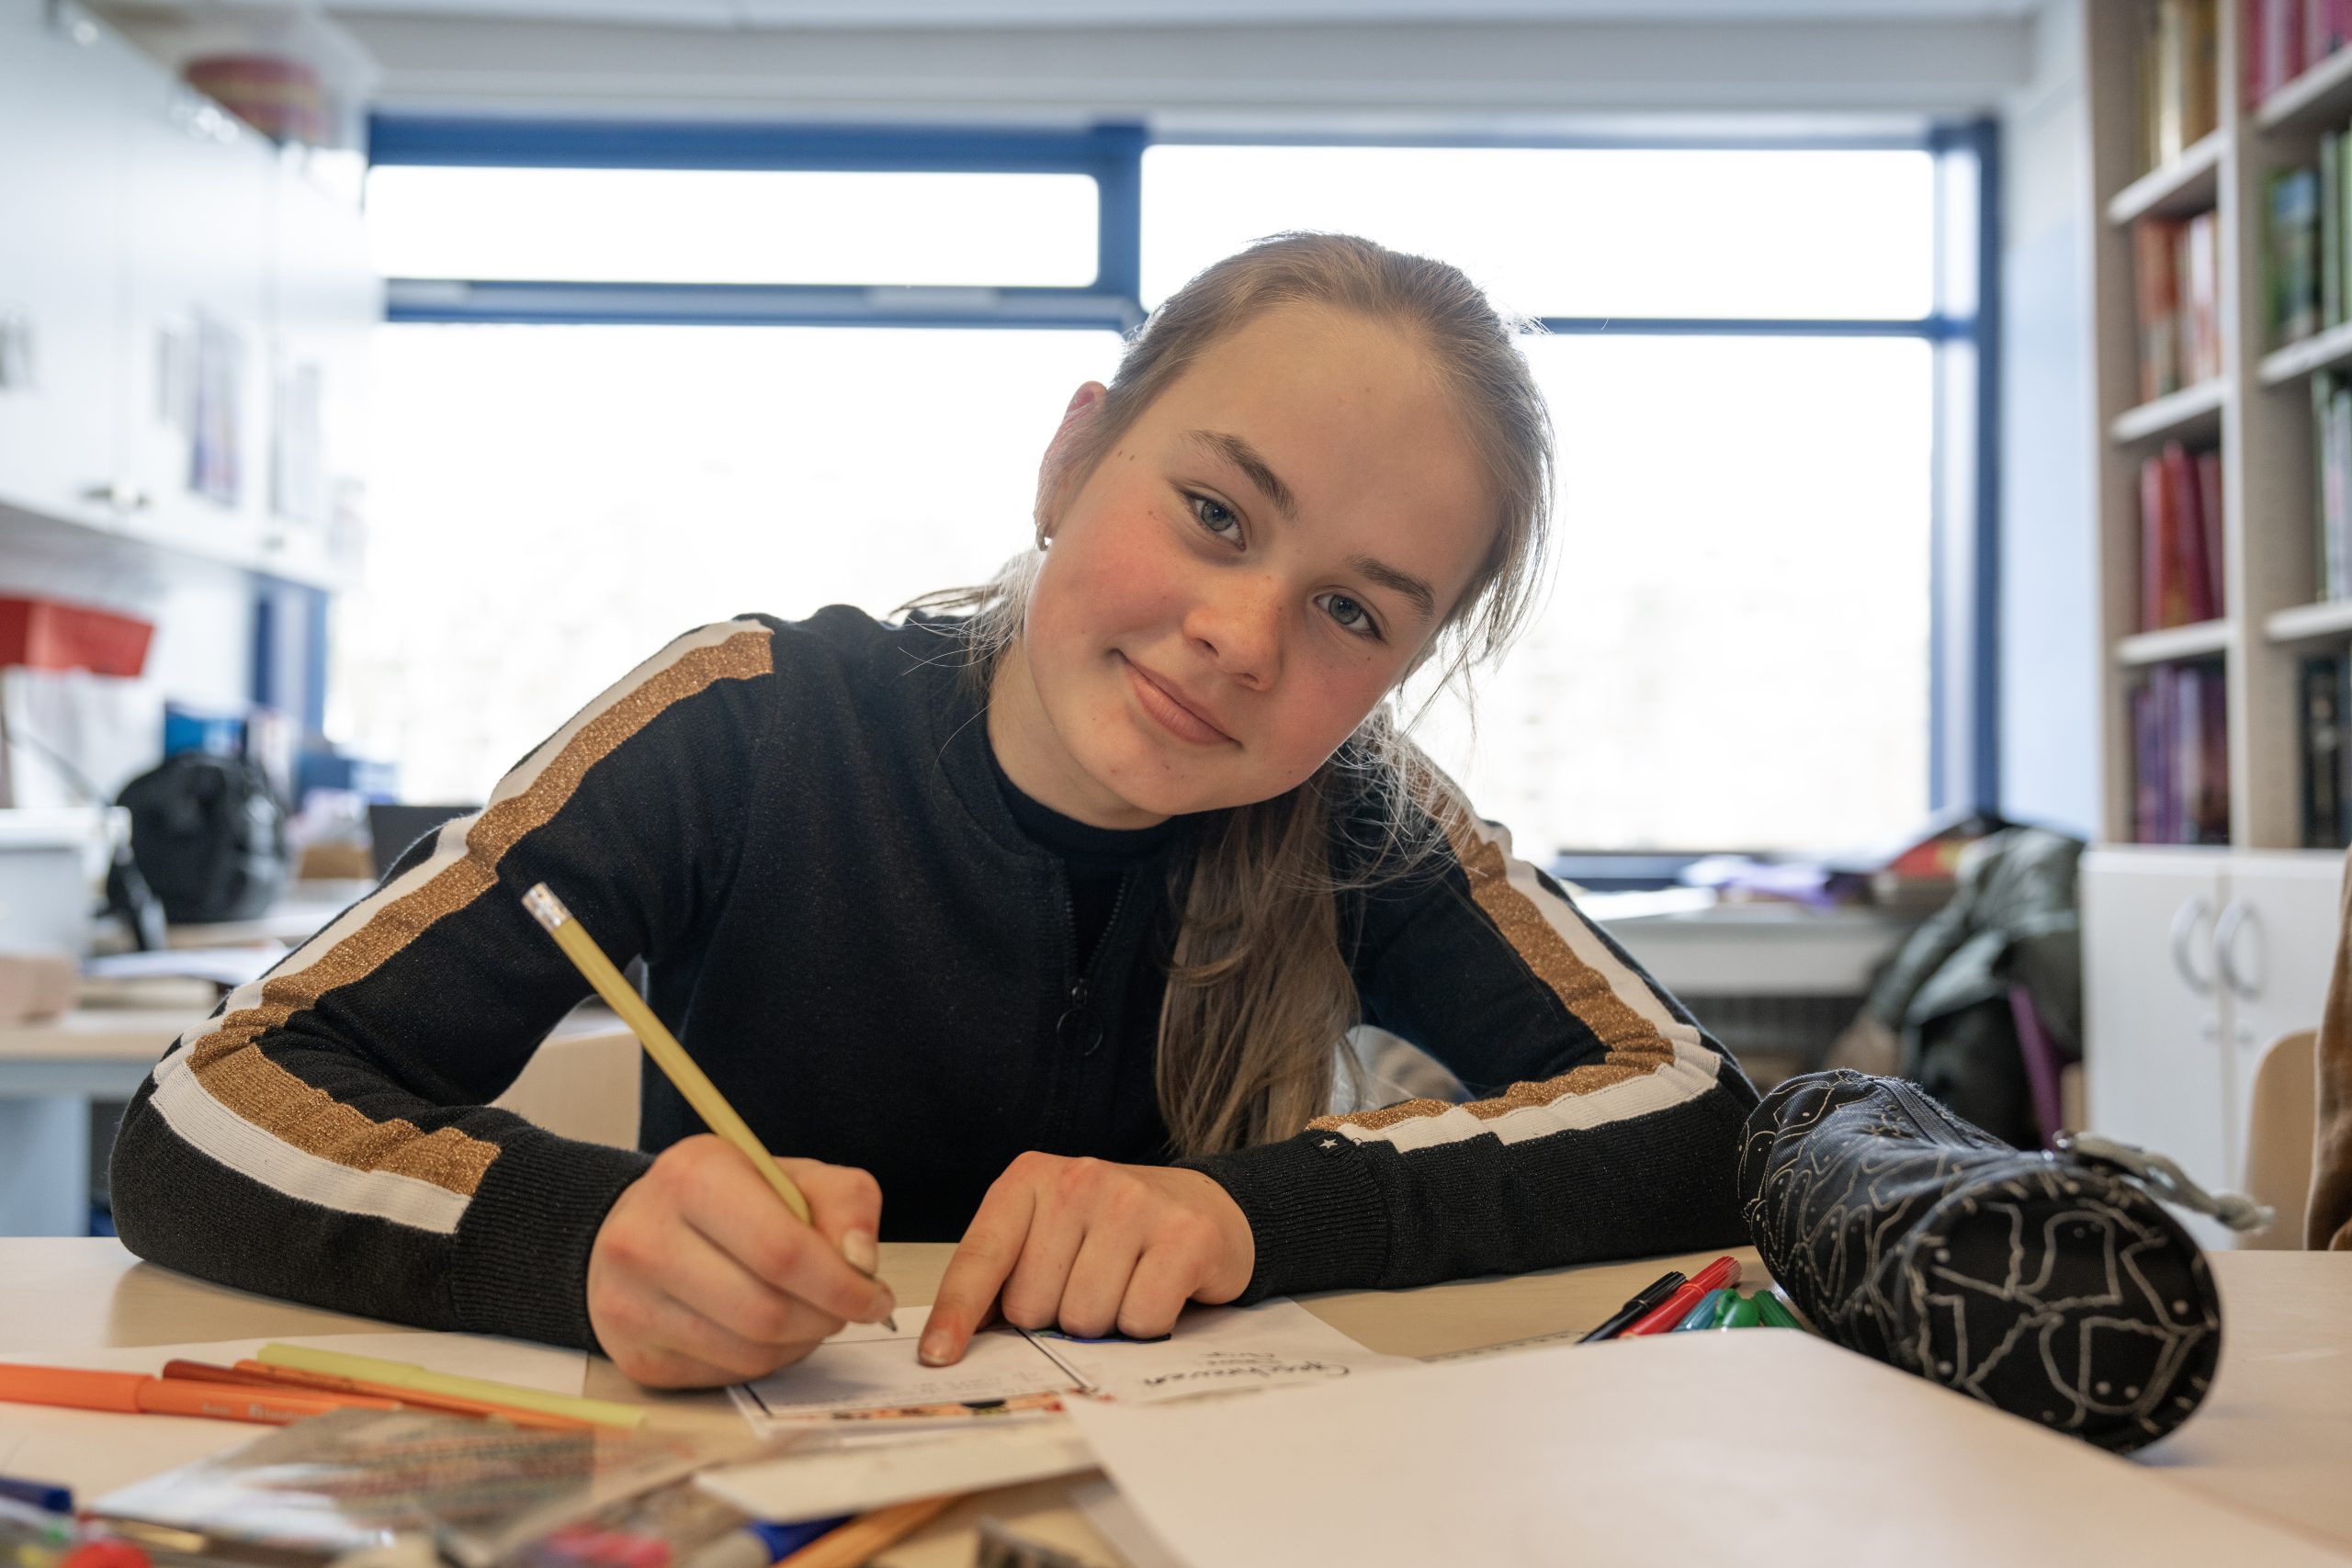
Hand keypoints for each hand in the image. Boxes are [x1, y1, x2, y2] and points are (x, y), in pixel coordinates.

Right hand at [587, 1135, 897, 1387]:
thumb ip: (845, 1202)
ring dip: (800, 1343)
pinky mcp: (635, 1355)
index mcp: (692, 1175)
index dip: (841, 1284)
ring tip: (810, 1316)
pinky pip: (726, 1375)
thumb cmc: (730, 1199)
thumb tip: (860, 1263)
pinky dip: (766, 1361)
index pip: (781, 1250)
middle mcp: (646, 1237)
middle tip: (847, 1309)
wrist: (642, 1226)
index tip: (874, 1296)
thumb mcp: (794, 1176)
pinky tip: (769, 1332)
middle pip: (766, 1311)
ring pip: (748, 1352)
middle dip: (826, 1318)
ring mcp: (629, 1303)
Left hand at [919, 1154, 1253, 1365]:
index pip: (981, 1257)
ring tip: (1125, 1286)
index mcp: (1030, 1180)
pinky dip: (1147, 1324)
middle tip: (1088, 1287)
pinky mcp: (1184, 1235)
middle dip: (1056, 1318)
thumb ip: (1002, 1277)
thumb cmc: (1113, 1232)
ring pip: (1086, 1318)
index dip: (955, 1313)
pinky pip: (1140, 1320)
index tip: (937, 1356)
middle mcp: (1078, 1181)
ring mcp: (1133, 1203)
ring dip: (1104, 1323)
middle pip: (1033, 1305)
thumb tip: (950, 1343)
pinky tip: (1158, 1290)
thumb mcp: (1048, 1235)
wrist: (1205, 1206)